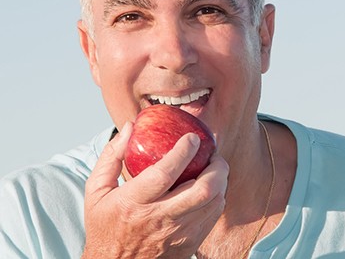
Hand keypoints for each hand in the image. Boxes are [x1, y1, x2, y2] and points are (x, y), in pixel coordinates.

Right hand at [82, 122, 228, 258]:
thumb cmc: (105, 226)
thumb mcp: (97, 190)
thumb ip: (111, 156)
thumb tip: (129, 127)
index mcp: (133, 202)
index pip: (164, 173)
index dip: (183, 151)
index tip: (193, 137)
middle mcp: (159, 219)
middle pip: (202, 190)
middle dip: (216, 166)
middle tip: (213, 153)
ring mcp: (177, 234)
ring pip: (213, 203)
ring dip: (220, 180)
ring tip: (214, 166)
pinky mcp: (189, 244)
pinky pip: (213, 216)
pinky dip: (218, 196)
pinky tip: (210, 187)